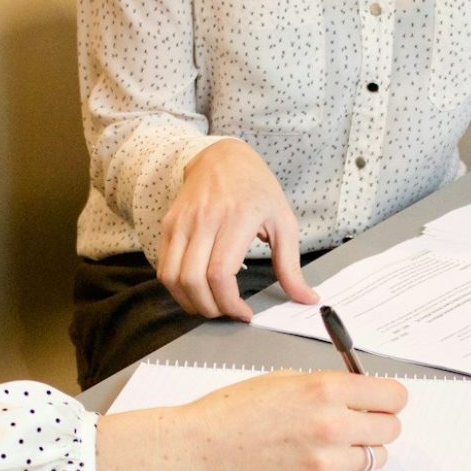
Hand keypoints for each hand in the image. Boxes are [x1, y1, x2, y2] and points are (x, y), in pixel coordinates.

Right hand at [96, 371, 407, 470]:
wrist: (200, 450)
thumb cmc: (234, 411)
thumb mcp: (286, 380)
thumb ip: (329, 387)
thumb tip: (363, 395)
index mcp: (326, 390)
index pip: (393, 396)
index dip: (389, 398)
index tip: (382, 402)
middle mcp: (333, 425)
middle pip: (391, 428)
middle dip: (377, 424)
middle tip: (357, 423)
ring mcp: (326, 463)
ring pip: (375, 458)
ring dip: (360, 451)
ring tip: (330, 445)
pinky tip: (311, 463)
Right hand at [156, 139, 317, 320]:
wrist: (223, 157)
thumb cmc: (257, 189)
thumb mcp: (284, 223)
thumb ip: (291, 266)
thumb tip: (306, 298)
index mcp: (236, 219)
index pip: (220, 273)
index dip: (229, 303)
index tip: (244, 313)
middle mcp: (204, 220)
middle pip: (193, 280)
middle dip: (210, 308)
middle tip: (227, 313)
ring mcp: (182, 222)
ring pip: (172, 277)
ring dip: (190, 302)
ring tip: (211, 305)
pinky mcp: (169, 225)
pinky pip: (164, 267)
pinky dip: (177, 288)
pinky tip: (197, 290)